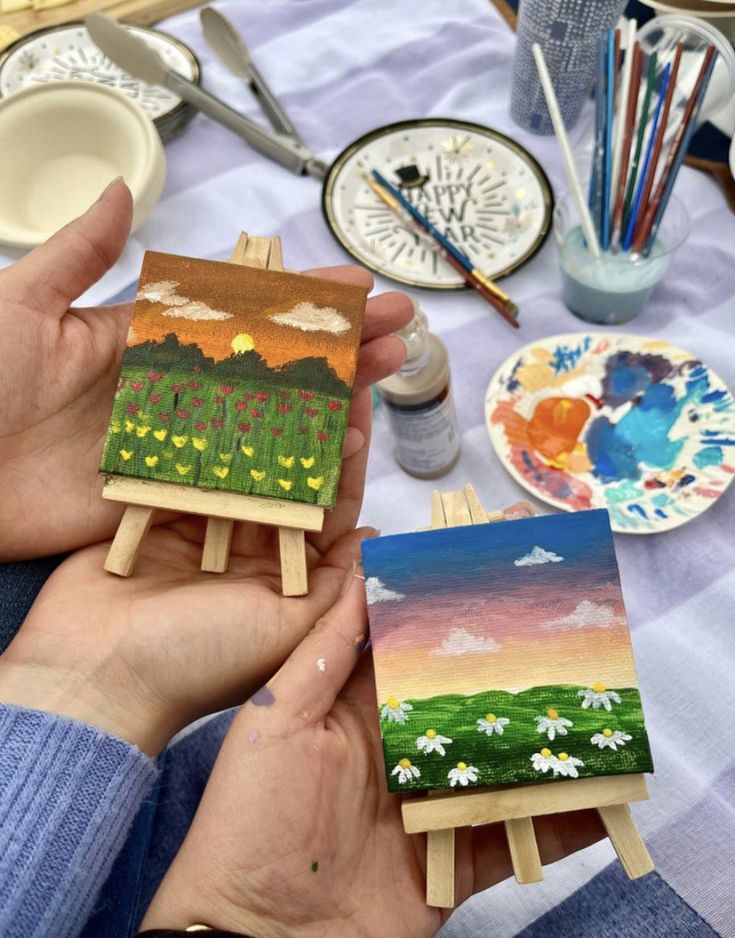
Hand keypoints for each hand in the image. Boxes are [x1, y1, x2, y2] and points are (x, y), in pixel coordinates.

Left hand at [0, 180, 410, 559]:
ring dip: (335, 396)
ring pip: (274, 416)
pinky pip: (248, 477)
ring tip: (390, 372)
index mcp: (148, 339)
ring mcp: (182, 442)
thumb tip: (125, 189)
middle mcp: (177, 388)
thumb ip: (81, 255)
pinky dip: (297, 464)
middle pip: (274, 363)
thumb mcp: (23, 306)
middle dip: (339, 343)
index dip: (300, 298)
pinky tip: (343, 448)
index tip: (355, 285)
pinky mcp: (176, 492)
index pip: (241, 310)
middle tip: (400, 327)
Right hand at [0, 366, 395, 754]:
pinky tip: (222, 394)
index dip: (344, 466)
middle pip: (287, 479)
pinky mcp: (156, 512)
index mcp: (285, 579)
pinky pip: (187, 467)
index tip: (361, 418)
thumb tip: (375, 538)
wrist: (97, 675)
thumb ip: (336, 586)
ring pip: (240, 466)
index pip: (326, 512)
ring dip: (259, 424)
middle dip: (307, 433)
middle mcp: (248, 550)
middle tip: (326, 380)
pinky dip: (202, 435)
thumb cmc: (200, 663)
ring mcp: (201, 528)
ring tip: (280, 376)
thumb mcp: (287, 629)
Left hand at [141, 571, 604, 937]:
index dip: (455, 600)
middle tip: (571, 617)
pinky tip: (604, 791)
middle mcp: (404, 745)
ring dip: (550, 734)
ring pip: (505, 757)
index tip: (498, 559)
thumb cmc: (250, 823)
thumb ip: (327, 649)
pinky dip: (562, 817)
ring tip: (601, 696)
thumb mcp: (279, 720)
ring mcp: (435, 801)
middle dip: (516, 659)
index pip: (417, 638)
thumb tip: (362, 570)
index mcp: (359, 704)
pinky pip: (520, 832)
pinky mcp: (456, 858)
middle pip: (472, 695)